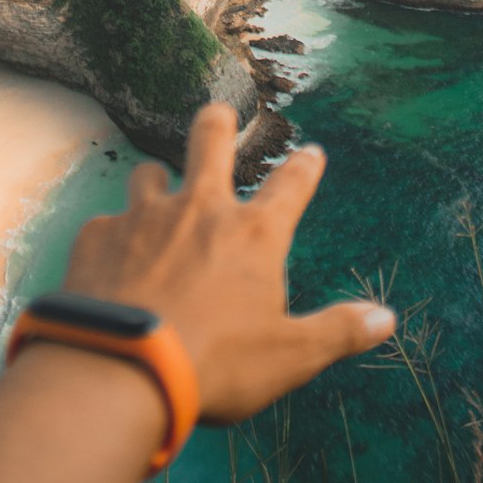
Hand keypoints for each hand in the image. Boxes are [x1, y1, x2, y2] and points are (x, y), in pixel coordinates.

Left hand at [63, 102, 395, 421]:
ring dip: (156, 181)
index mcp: (253, 235)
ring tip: (155, 187)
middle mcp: (199, 210)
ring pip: (149, 174)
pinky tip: (109, 260)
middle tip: (220, 113)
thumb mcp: (290, 357)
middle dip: (218, 122)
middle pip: (210, 141)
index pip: (290, 186)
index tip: (312, 153)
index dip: (305, 167)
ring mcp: (143, 217)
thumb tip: (385, 319)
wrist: (122, 369)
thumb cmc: (216, 364)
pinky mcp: (97, 236)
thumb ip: (337, 332)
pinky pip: (106, 224)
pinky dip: (112, 238)